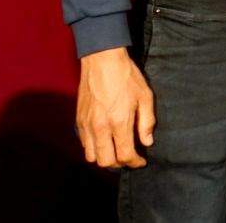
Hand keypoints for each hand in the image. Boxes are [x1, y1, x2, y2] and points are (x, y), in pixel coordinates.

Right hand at [76, 47, 154, 168]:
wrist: (102, 60)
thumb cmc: (127, 76)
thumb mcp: (145, 96)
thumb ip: (147, 122)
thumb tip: (147, 142)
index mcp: (119, 122)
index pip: (125, 155)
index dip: (135, 162)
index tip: (141, 161)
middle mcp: (100, 127)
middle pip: (106, 161)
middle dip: (120, 163)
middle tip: (129, 156)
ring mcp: (87, 125)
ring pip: (91, 156)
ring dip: (104, 157)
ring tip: (115, 150)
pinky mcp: (78, 120)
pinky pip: (83, 144)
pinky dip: (93, 148)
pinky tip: (104, 140)